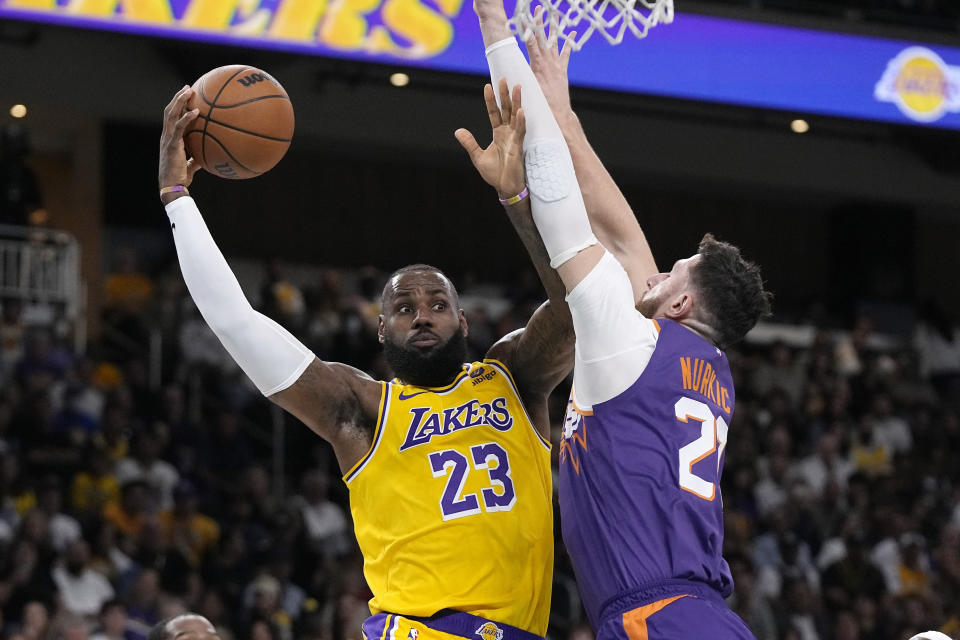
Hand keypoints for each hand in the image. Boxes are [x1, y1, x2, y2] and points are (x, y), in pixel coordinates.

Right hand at [159, 85, 202, 192]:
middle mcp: (166, 136)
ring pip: (171, 114)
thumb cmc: (180, 178)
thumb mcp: (190, 166)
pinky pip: (179, 127)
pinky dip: (187, 118)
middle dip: (178, 98)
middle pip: (169, 111)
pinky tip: (196, 111)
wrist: (172, 187)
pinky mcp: (172, 145)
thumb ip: (196, 159)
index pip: (171, 118)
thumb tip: (206, 158)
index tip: (186, 97)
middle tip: (188, 88)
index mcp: (169, 139)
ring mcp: (167, 139)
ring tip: (189, 91)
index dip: (177, 106)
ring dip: (179, 101)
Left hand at [455, 79, 526, 199]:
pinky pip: (521, 131)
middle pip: (506, 110)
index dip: (491, 100)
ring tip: (517, 87)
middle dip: (505, 94)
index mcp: (498, 134)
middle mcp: (507, 133)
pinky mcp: (519, 147)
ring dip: (517, 102)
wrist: (505, 187)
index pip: (494, 113)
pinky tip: (521, 111)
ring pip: (516, 116)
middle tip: (504, 78)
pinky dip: (521, 121)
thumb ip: (469, 143)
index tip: (487, 86)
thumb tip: (458, 131)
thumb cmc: (495, 173)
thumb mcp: (477, 157)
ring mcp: (514, 138)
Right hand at [523, 6, 573, 122]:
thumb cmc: (539, 105)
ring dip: (554, 27)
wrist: (558, 113)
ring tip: (555, 14)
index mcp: (537, 65)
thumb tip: (507, 71)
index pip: (530, 42)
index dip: (526, 28)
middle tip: (538, 8)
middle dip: (539, 22)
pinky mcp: (562, 69)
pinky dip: (568, 43)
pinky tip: (572, 33)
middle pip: (542, 37)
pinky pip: (566, 53)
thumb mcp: (526, 88)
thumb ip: (519, 77)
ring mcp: (556, 64)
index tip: (522, 16)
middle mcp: (548, 61)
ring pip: (554, 42)